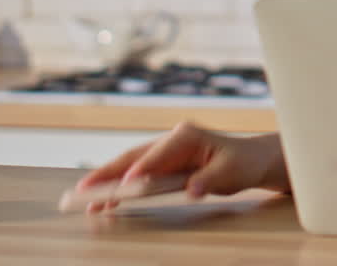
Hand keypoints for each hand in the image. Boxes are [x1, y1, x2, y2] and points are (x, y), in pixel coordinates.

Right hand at [71, 121, 287, 213]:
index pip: (158, 153)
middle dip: (110, 173)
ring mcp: (166, 150)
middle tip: (85, 190)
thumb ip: (209, 181)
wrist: (251, 160)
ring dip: (110, 181)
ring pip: (131, 165)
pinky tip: (106, 200)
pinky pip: (138, 174)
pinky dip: (122, 186)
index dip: (141, 169)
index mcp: (187, 135)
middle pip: (135, 156)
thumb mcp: (230, 173)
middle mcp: (172, 138)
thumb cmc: (242, 164)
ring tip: (87, 200)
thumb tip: (192, 190)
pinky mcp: (164, 163)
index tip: (125, 186)